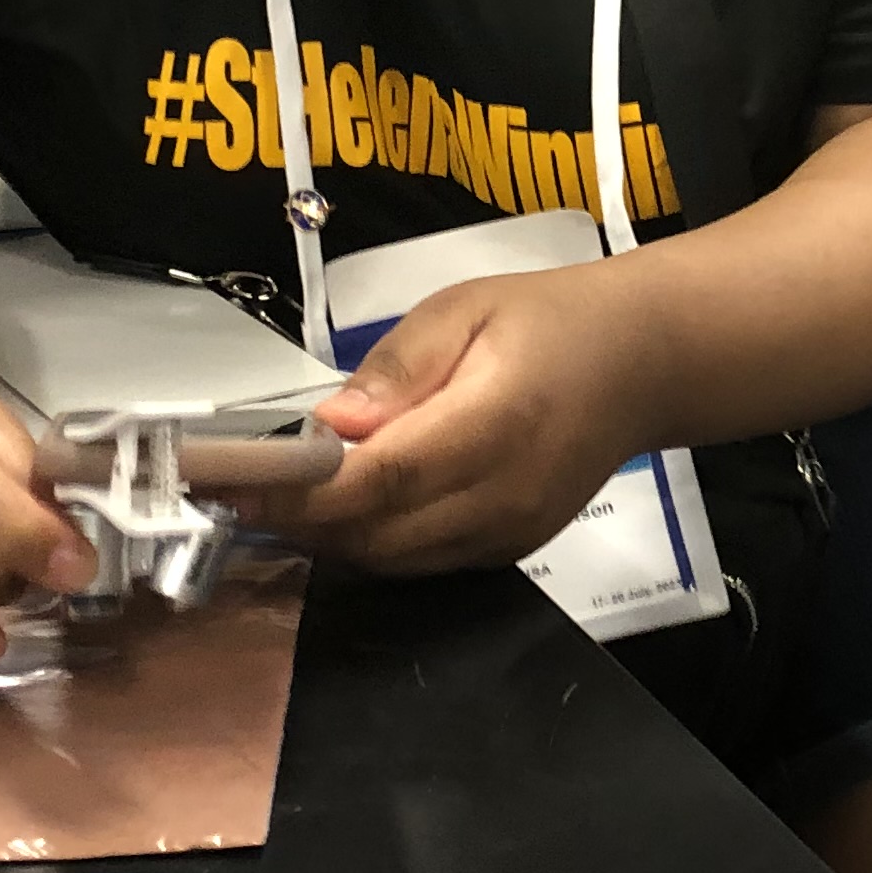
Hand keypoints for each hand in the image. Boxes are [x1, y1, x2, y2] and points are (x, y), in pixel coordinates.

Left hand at [264, 264, 648, 574]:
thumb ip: (395, 369)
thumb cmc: (547, 321)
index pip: (381, 480)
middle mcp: (504, 498)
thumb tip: (328, 426)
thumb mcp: (464, 309)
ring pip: (390, 560)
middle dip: (297, 516)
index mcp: (497, 424)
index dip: (299, 490)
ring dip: (327, 534)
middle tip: (235, 483)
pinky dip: (368, 541)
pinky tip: (340, 505)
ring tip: (278, 491)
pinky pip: (418, 564)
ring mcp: (508, 536)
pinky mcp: (507, 554)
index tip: (230, 480)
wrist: (641, 365)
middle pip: (376, 534)